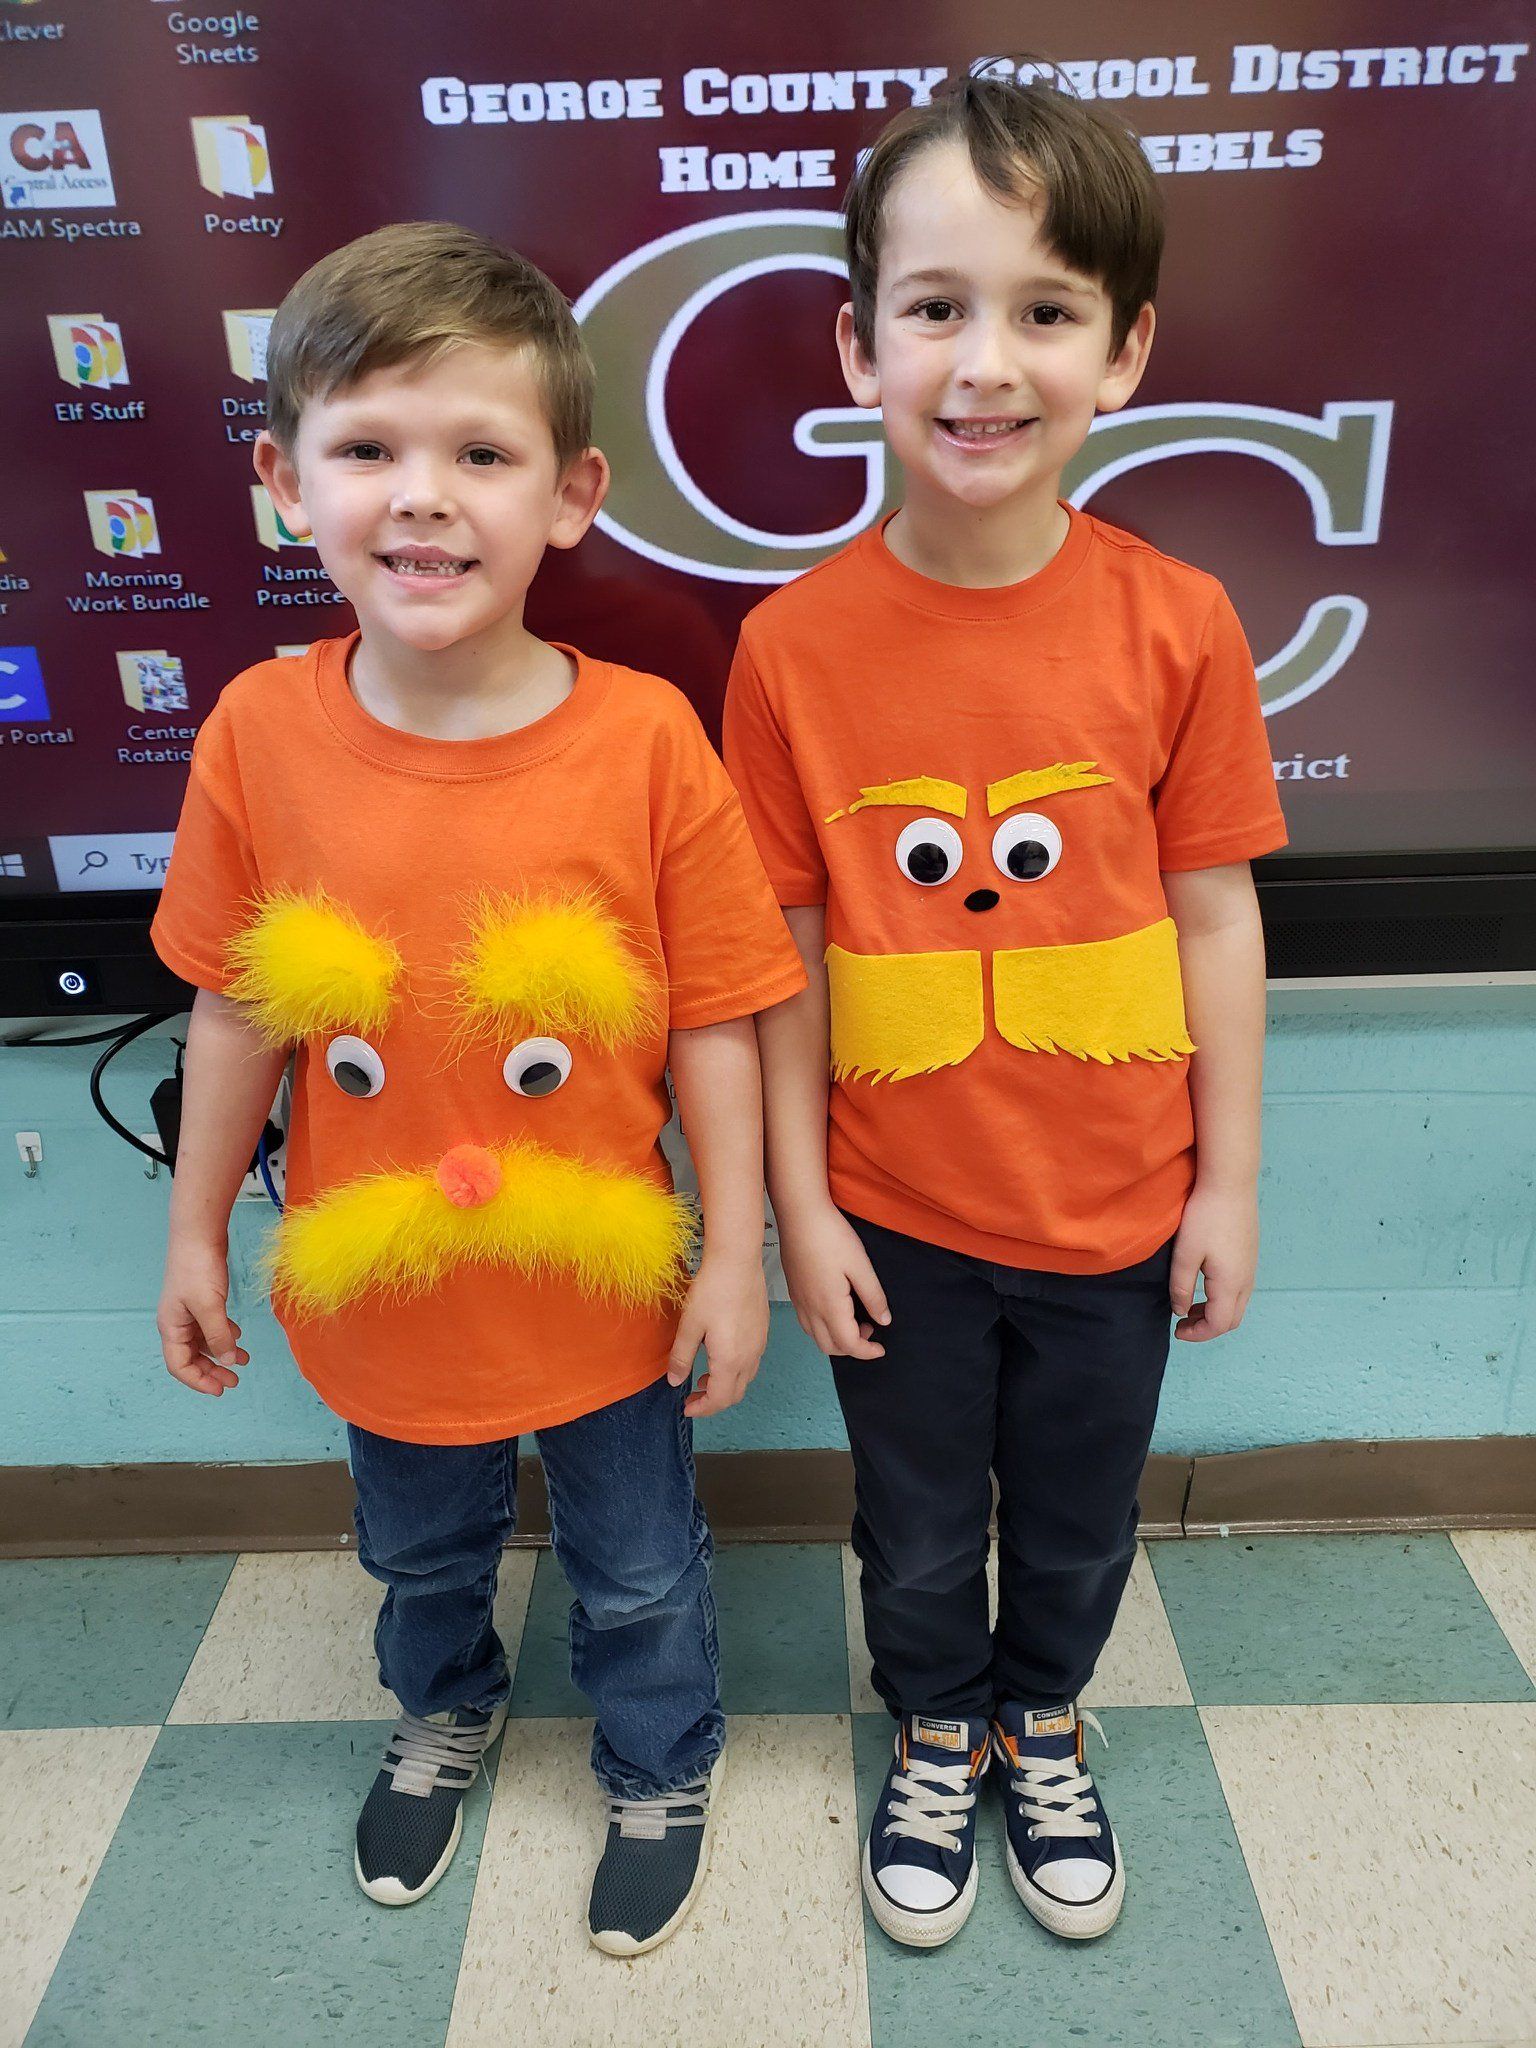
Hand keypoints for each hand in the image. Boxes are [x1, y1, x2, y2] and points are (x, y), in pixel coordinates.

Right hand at [157, 1239, 248, 1393]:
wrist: (198, 1233)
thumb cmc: (198, 1268)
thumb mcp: (209, 1306)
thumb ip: (218, 1336)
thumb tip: (229, 1362)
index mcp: (171, 1327)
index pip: (179, 1366)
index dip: (198, 1381)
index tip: (221, 1390)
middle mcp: (176, 1322)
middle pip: (190, 1358)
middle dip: (211, 1371)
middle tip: (235, 1381)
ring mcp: (188, 1311)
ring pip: (202, 1343)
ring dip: (221, 1353)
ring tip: (244, 1360)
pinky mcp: (200, 1300)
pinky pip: (210, 1326)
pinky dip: (223, 1334)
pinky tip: (238, 1334)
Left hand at [667, 1251, 769, 1417]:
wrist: (737, 1262)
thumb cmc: (714, 1289)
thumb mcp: (689, 1325)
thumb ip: (681, 1356)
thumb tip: (675, 1380)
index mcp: (730, 1360)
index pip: (719, 1399)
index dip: (702, 1409)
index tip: (687, 1407)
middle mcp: (750, 1357)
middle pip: (735, 1394)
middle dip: (714, 1401)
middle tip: (693, 1396)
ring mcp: (759, 1344)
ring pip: (745, 1379)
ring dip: (725, 1386)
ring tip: (704, 1377)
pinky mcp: (762, 1331)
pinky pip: (751, 1362)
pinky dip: (735, 1370)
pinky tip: (720, 1355)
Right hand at [779, 1202, 890, 1359]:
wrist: (799, 1215)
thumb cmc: (831, 1236)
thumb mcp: (860, 1265)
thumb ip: (873, 1297)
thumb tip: (883, 1321)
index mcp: (829, 1306)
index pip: (848, 1344)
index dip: (867, 1352)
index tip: (881, 1348)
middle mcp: (810, 1309)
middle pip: (830, 1347)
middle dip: (852, 1348)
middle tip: (869, 1329)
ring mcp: (799, 1301)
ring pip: (816, 1337)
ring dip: (837, 1339)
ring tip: (855, 1319)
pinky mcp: (794, 1292)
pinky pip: (807, 1323)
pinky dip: (823, 1328)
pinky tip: (835, 1309)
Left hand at [1170, 1180, 1258, 1341]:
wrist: (1230, 1183)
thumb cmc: (1205, 1216)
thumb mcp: (1185, 1254)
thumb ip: (1181, 1286)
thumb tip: (1181, 1310)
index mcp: (1230, 1284)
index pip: (1218, 1325)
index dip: (1197, 1334)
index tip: (1177, 1329)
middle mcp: (1246, 1280)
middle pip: (1232, 1319)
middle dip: (1208, 1327)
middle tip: (1183, 1321)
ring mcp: (1251, 1267)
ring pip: (1238, 1304)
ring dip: (1215, 1311)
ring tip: (1191, 1304)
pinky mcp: (1250, 1255)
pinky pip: (1240, 1289)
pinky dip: (1223, 1297)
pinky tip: (1204, 1283)